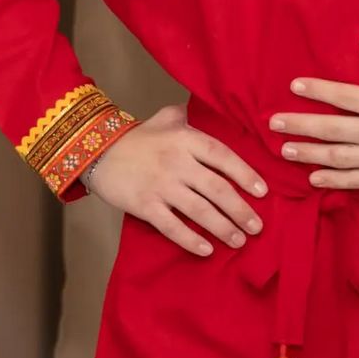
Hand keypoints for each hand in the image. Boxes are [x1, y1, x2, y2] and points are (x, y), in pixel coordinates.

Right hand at [87, 105, 267, 255]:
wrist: (96, 151)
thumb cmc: (137, 137)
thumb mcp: (165, 118)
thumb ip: (189, 114)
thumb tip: (211, 107)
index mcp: (186, 140)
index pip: (223, 156)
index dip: (245, 174)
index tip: (262, 192)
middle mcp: (177, 163)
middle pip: (216, 188)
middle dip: (240, 209)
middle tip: (257, 227)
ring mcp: (161, 186)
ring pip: (199, 210)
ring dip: (222, 227)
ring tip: (239, 240)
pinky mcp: (144, 206)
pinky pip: (171, 226)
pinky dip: (190, 239)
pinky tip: (207, 250)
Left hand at [269, 37, 358, 189]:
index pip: (345, 97)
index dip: (318, 90)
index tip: (294, 85)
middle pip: (334, 130)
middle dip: (301, 125)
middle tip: (273, 122)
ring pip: (340, 158)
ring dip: (310, 154)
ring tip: (285, 149)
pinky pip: (358, 181)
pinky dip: (334, 181)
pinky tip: (314, 178)